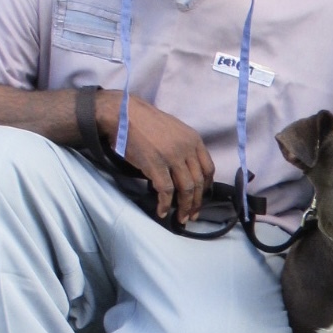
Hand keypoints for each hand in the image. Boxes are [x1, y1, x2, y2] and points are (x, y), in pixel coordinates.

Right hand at [101, 93, 214, 222]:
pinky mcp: (156, 165)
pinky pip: (166, 190)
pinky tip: (162, 212)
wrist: (124, 114)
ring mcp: (172, 157)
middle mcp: (187, 149)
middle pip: (199, 182)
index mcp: (194, 140)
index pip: (208, 168)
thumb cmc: (146, 123)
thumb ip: (185, 148)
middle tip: (193, 215)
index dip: (206, 187)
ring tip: (181, 218)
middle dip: (197, 202)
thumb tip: (186, 171)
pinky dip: (165, 204)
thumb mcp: (175, 131)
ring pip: (186, 189)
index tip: (201, 198)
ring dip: (184, 207)